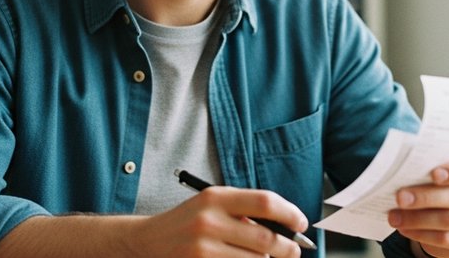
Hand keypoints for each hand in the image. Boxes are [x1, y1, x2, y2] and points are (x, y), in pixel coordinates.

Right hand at [123, 185, 308, 257]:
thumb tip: (287, 227)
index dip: (290, 213)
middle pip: (266, 239)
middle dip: (287, 247)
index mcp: (216, 197)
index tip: (301, 223)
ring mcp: (202, 247)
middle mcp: (209, 220)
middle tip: (294, 250)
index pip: (265, 202)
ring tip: (264, 257)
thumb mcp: (212, 206)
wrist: (146, 241)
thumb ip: (244, 212)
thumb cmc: (188, 222)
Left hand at [387, 156, 448, 257]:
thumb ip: (431, 172)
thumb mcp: (444, 178)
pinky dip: (421, 234)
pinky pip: (446, 239)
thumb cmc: (447, 189)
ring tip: (395, 216)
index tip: (434, 174)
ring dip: (417, 219)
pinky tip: (405, 229)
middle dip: (426, 197)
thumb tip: (401, 176)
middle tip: (400, 197)